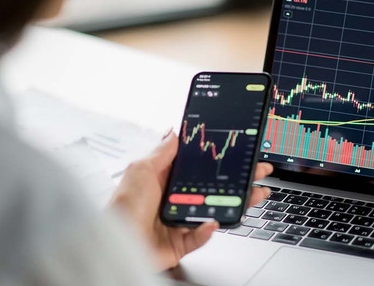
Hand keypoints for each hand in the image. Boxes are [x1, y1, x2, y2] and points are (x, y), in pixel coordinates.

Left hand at [109, 129, 273, 269]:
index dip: (222, 158)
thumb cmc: (121, 207)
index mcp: (167, 179)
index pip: (201, 165)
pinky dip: (208, 230)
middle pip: (215, 187)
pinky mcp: (181, 242)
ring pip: (216, 210)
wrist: (113, 242)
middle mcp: (177, 198)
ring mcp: (181, 220)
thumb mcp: (141, 169)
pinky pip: (201, 236)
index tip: (241, 151)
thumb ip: (162, 151)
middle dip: (240, 179)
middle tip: (260, 171)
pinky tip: (213, 222)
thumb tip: (176, 130)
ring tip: (254, 195)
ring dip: (237, 203)